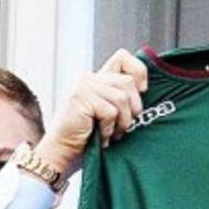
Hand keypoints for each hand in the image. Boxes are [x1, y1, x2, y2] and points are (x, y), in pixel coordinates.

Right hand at [34, 48, 149, 174]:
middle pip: (128, 82)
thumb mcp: (110, 112)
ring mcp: (84, 86)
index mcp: (98, 78)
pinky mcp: (81, 98)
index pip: (123, 57)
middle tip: (122, 127)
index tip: (142, 91)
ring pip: (122, 98)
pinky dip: (109, 129)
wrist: (63, 151)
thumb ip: (122, 97)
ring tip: (112, 134)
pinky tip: (101, 136)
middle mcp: (90, 78)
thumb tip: (145, 89)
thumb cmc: (89, 136)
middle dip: (133, 109)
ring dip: (122, 122)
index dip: (138, 72)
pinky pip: (110, 111)